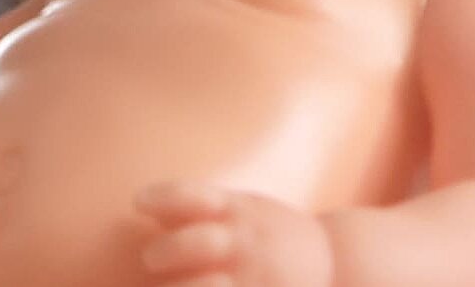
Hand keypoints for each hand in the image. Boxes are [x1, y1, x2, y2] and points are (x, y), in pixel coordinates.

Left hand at [128, 183, 338, 285]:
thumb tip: (140, 201)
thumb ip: (198, 205)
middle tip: (150, 258)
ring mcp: (257, 277)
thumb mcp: (246, 208)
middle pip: (200, 242)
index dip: (162, 197)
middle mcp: (248, 243)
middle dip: (167, 250)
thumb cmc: (271, 235)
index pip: (195, 196)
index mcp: (240, 212)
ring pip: (211, 286)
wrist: (336, 261)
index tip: (138, 201)